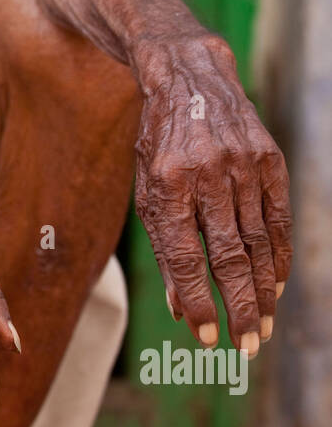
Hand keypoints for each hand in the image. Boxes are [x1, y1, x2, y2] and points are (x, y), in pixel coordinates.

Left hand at [133, 33, 291, 353]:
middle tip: (245, 347)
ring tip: (262, 327)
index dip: (195, 299)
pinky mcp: (269, 159)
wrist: (191, 79)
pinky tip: (276, 287)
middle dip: (237, 307)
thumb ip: (164, 248)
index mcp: (167, 183)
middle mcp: (207, 173)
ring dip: (261, 291)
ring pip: (257, 243)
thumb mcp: (148, 190)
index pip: (184, 255)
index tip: (204, 336)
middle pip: (228, 255)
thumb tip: (181, 308)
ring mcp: (242, 164)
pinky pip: (277, 218)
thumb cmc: (161, 146)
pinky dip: (278, 257)